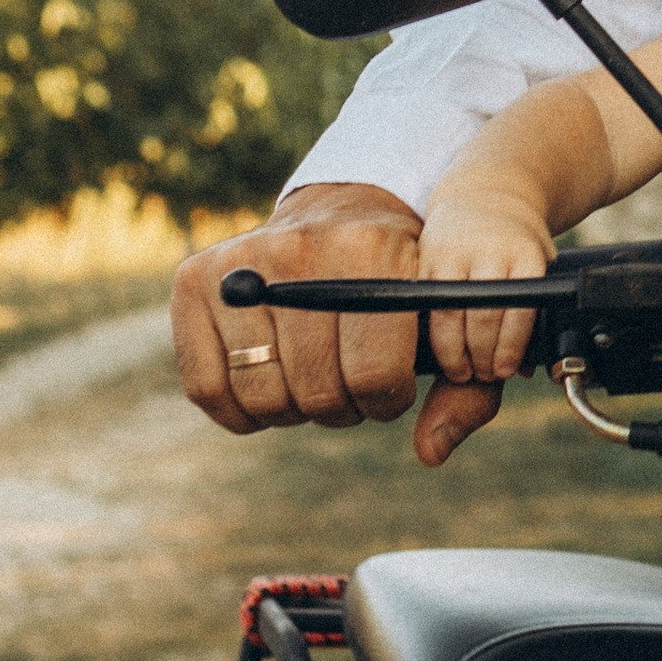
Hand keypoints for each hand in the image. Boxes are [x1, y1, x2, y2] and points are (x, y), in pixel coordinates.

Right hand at [171, 184, 502, 465]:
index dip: (385, 401)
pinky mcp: (193, 280)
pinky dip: (241, 412)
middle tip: (349, 386)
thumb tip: (431, 453)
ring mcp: (239, 261)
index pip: (374, 376)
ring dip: (294, 410)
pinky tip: (270, 387)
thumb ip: (468, 385)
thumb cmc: (403, 278)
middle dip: (341, 407)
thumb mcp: (449, 315)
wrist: (346, 208)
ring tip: (314, 380)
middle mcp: (299, 249)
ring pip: (263, 396)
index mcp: (371, 249)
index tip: (388, 388)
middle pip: (317, 391)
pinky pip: (208, 388)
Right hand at [416, 189, 553, 392]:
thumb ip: (534, 312)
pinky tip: (439, 349)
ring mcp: (454, 253)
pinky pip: (425, 304)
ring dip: (454, 353)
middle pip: (482, 319)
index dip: (509, 349)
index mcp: (525, 256)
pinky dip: (430, 333)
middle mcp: (489, 252)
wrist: (484, 195)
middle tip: (482, 376)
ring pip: (449, 316)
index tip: (504, 370)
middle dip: (482, 357)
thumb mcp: (538, 265)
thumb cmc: (515, 242)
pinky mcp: (426, 256)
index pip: (518, 312)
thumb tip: (523, 367)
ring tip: (461, 370)